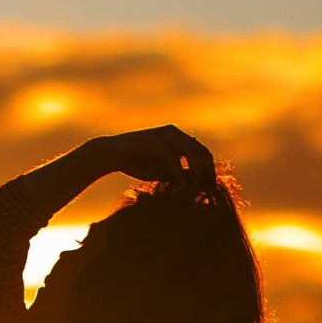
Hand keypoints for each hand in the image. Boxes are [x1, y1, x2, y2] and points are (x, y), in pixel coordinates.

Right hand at [93, 124, 214, 188]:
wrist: (110, 155)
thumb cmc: (136, 164)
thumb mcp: (163, 172)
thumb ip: (180, 174)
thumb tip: (199, 185)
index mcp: (178, 138)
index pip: (202, 152)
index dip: (210, 169)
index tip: (211, 188)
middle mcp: (174, 133)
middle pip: (201, 151)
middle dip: (207, 171)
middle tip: (208, 190)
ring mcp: (164, 135)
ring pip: (191, 152)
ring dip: (196, 173)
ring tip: (195, 189)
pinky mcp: (154, 141)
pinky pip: (173, 157)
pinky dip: (180, 173)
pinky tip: (182, 187)